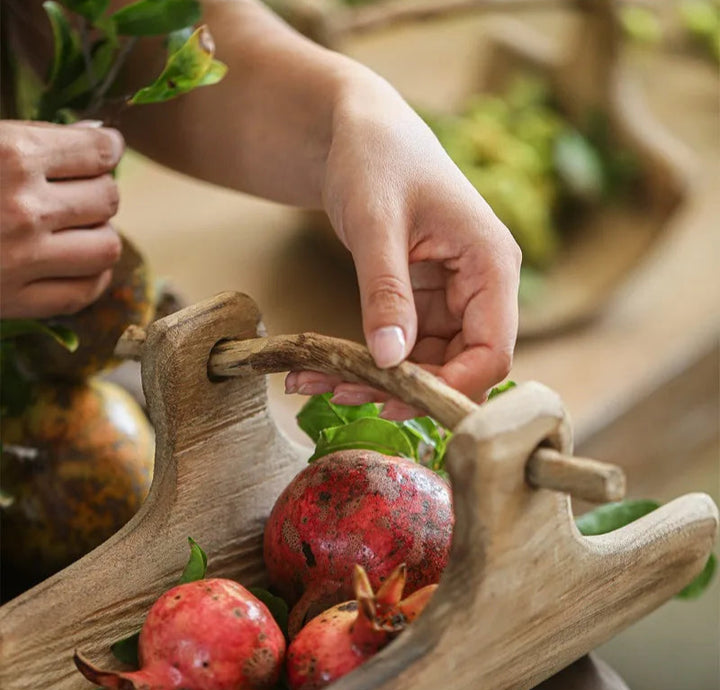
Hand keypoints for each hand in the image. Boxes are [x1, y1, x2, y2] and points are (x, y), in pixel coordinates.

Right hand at [0, 120, 124, 318]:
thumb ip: (35, 138)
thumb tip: (100, 135)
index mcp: (12, 155)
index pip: (97, 152)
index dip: (108, 148)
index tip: (106, 150)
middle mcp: (26, 209)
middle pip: (108, 199)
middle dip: (100, 191)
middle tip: (80, 191)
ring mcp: (23, 259)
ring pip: (106, 247)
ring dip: (101, 235)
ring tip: (79, 229)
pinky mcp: (16, 301)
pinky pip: (83, 292)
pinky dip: (91, 277)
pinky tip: (78, 264)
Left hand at [285, 74, 520, 418]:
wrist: (357, 131)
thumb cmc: (375, 156)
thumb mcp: (376, 221)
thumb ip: (386, 290)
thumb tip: (391, 361)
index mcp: (492, 264)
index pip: (493, 352)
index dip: (453, 388)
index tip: (395, 402)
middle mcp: (482, 289)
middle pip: (461, 368)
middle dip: (405, 391)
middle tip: (342, 396)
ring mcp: (454, 300)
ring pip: (427, 366)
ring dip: (378, 383)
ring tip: (318, 382)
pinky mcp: (425, 305)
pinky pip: (403, 349)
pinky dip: (366, 363)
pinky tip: (321, 369)